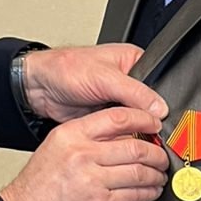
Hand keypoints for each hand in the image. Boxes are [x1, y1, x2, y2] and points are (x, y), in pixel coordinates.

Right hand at [0, 105, 168, 200]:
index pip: (117, 118)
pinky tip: (151, 191)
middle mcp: (82, 154)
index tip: (155, 124)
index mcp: (71, 135)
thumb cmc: (38, 186)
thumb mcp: (56, 147)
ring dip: (156, 174)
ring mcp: (92, 180)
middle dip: (156, 152)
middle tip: (162, 156)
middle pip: (135, 146)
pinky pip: (135, 195)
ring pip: (139, 172)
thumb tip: (124, 134)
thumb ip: (86, 137)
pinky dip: (149, 193)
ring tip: (159, 175)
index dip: (144, 119)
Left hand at [22, 45, 166, 124]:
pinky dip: (121, 136)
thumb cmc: (66, 69)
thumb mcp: (104, 77)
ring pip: (136, 121)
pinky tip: (119, 139)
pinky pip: (121, 130)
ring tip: (130, 134)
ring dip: (133, 129)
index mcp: (134, 62)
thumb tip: (159, 107)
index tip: (160, 120)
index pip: (158, 84)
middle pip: (149, 106)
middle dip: (146, 119)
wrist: (39, 87)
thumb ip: (134, 92)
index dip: (159, 103)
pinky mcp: (107, 118)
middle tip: (147, 131)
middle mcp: (129, 81)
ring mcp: (118, 101)